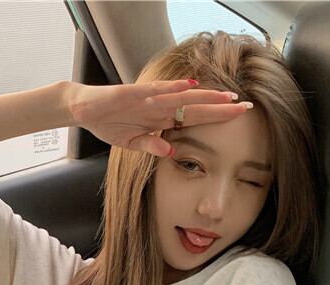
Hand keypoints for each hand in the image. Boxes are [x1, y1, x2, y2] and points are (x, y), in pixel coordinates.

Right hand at [67, 79, 249, 157]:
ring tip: (226, 95)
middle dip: (220, 107)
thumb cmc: (108, 123)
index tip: (238, 118)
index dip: (216, 118)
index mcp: (161, 120)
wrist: (84, 109)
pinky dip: (172, 88)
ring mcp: (148, 99)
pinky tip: (189, 86)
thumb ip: (152, 147)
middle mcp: (160, 107)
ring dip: (205, 96)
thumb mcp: (131, 144)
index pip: (195, 119)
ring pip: (182, 97)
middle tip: (246, 106)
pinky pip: (155, 90)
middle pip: (196, 107)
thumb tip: (171, 153)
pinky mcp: (133, 94)